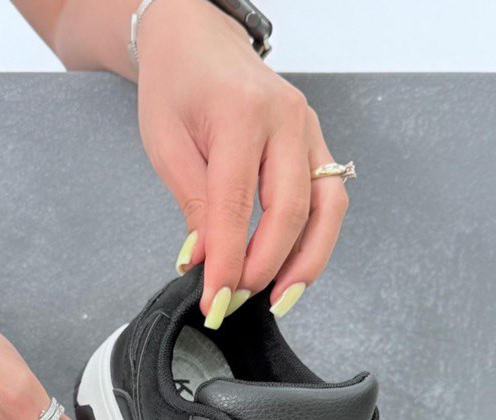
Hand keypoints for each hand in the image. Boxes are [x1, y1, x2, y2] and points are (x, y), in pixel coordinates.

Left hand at [135, 0, 347, 323]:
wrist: (198, 42)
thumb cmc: (178, 85)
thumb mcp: (167, 144)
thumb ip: (193, 204)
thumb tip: (207, 262)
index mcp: (242, 112)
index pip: (237, 205)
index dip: (228, 261)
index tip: (214, 301)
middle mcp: (286, 119)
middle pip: (292, 210)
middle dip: (266, 267)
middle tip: (236, 301)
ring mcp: (309, 130)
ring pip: (327, 209)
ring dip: (306, 262)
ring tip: (278, 300)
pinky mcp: (316, 144)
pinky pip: (328, 200)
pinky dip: (313, 241)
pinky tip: (290, 270)